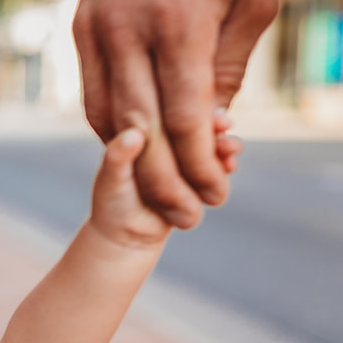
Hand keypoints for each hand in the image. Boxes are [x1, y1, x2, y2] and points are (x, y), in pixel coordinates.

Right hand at [72, 0, 276, 227]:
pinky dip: (111, 129)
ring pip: (106, 119)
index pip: (186, 119)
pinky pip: (91, 93)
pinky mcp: (80, 24)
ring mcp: (96, 28)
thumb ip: (231, 68)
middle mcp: (128, 29)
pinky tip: (137, 146)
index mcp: (179, 22)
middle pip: (141, 133)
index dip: (202, 167)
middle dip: (167, 183)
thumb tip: (214, 130)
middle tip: (189, 215)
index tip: (219, 192)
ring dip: (134, 164)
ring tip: (162, 190)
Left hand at [88, 118, 239, 247]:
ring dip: (223, 143)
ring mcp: (183, 158)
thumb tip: (132, 134)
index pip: (168, 112)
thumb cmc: (111, 203)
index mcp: (145, 131)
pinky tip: (229, 165)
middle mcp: (166, 140)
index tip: (200, 110)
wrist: (127, 234)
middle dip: (212, 124)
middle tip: (226, 124)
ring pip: (209, 144)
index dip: (186, 108)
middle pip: (195, 124)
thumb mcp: (111, 178)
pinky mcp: (195, 177)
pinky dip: (224, 164)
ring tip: (231, 148)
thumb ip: (118, 156)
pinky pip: (214, 166)